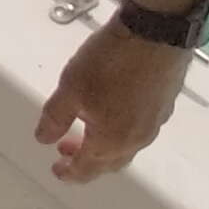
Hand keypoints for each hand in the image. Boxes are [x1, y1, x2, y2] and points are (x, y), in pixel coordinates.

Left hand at [32, 23, 192, 181]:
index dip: (70, 173)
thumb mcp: (70, 88)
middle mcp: (137, 139)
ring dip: (103, 145)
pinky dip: (120, 130)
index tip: (58, 171)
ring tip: (85, 129)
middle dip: (86, 160)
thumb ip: (55, 118)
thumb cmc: (111, 63)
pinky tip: (111, 111)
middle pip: (109, 162)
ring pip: (126, 147)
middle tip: (65, 149)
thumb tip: (43, 139)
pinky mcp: (165, 105)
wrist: (156, 35)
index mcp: (112, 141)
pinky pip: (139, 129)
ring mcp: (155, 123)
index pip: (87, 168)